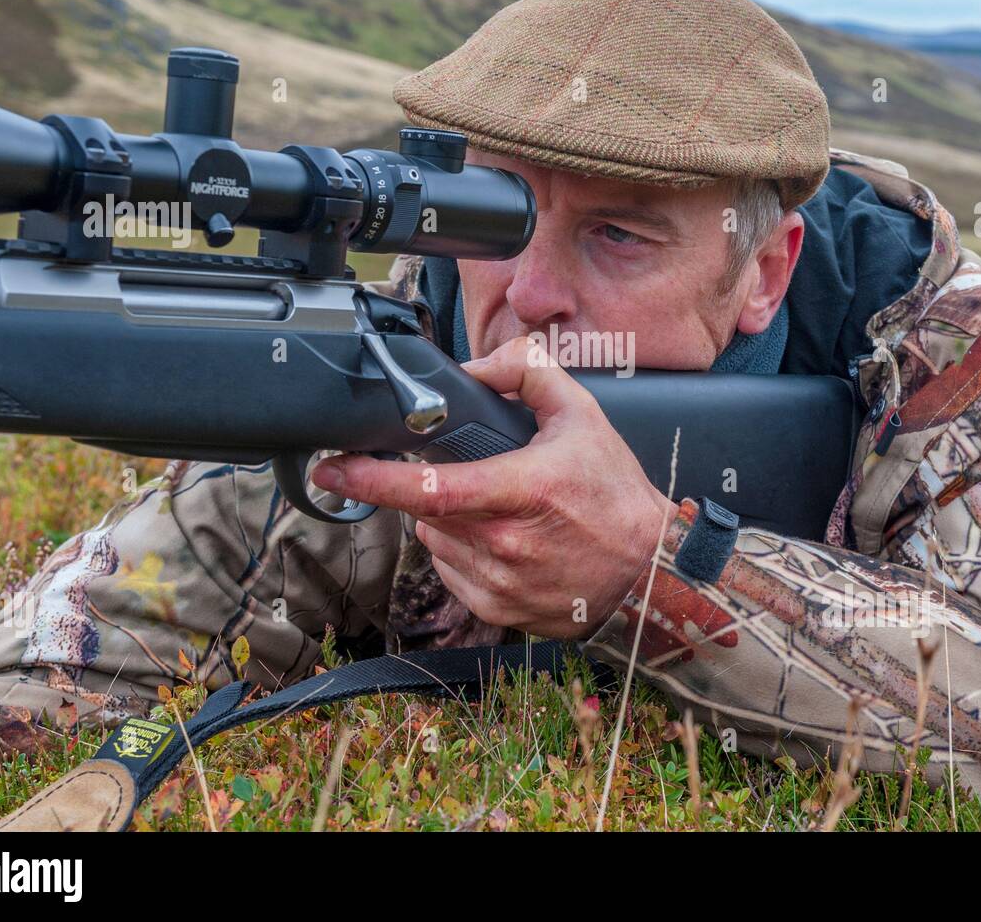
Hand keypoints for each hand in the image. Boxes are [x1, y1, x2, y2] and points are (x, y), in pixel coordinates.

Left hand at [311, 336, 678, 638]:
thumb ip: (528, 372)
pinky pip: (451, 574)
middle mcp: (506, 544)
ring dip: (449, 523)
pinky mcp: (499, 612)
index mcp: (522, 491)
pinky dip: (463, 555)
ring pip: (435, 541)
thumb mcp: (582, 415)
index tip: (333, 469)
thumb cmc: (615, 494)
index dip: (372, 480)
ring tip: (501, 514)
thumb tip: (476, 367)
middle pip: (428, 511)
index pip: (430, 487)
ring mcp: (500, 584)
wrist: (647, 572)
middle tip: (479, 479)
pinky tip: (504, 545)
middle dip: (434, 489)